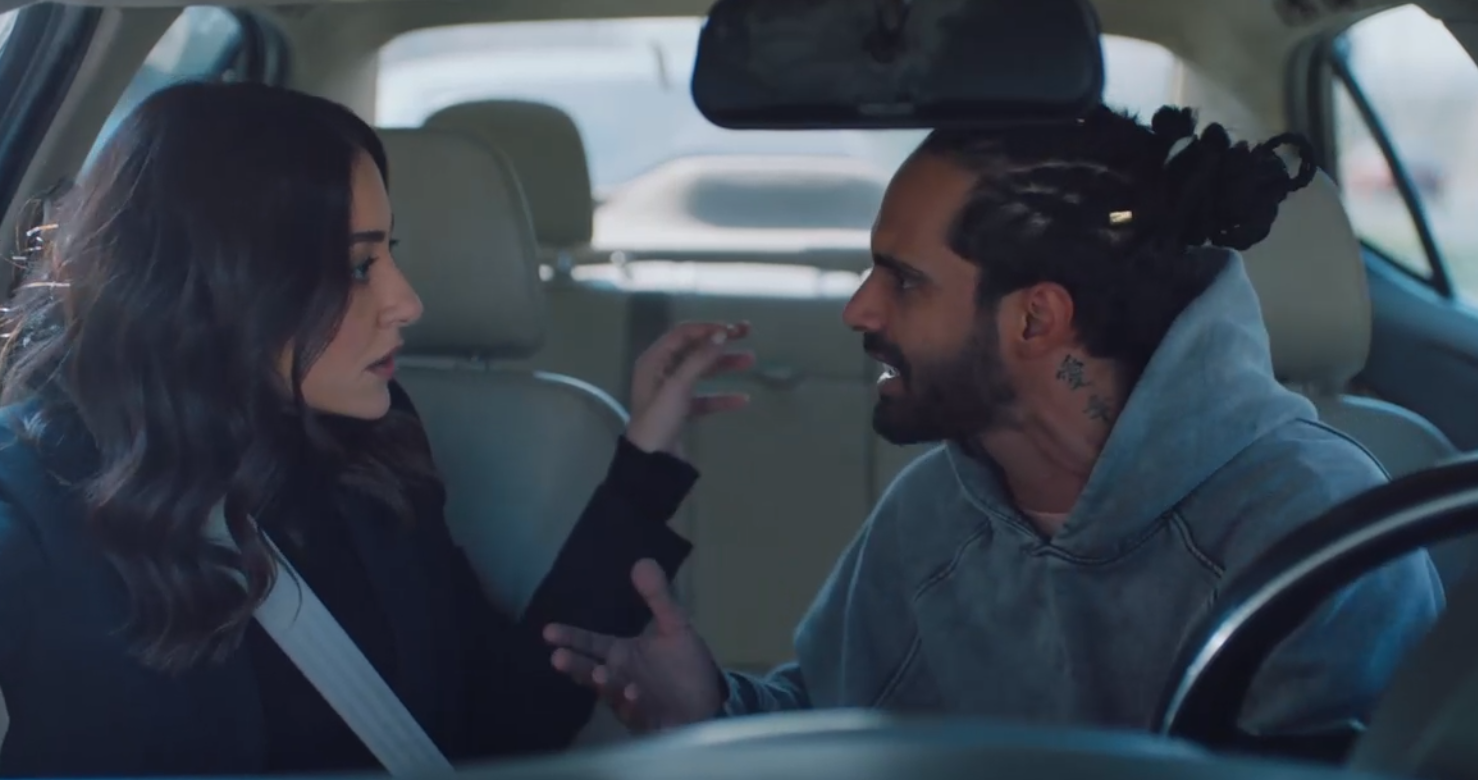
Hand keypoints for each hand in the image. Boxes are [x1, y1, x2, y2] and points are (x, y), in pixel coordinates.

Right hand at [544, 559, 723, 732]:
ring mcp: (630, 701)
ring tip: (600, 674)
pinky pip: (636, 712)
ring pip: (611, 692)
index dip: (570, 637)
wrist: (707, 704)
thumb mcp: (675, 626)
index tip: (548, 631)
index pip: (590, 644)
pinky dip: (633, 703)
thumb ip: (658, 597)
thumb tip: (642, 561)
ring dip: (605, 683)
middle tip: (557, 658)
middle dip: (576, 666)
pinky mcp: (646, 719)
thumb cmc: (685, 665)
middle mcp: (620, 677)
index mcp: (622, 654)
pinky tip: (633, 693)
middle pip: (590, 671)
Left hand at [625, 321, 754, 456]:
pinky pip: (704, 397)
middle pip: (694, 349)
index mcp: (654, 360)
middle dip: (720, 342)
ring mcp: (671, 391)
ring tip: (750, 361)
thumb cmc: (659, 419)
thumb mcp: (678, 386)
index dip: (708, 328)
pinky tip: (743, 399)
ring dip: (725, 365)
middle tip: (747, 332)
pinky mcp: (681, 410)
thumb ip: (700, 358)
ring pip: (702, 371)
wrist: (651, 462)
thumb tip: (722, 334)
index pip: (683, 333)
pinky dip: (721, 396)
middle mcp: (661, 371)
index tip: (733, 329)